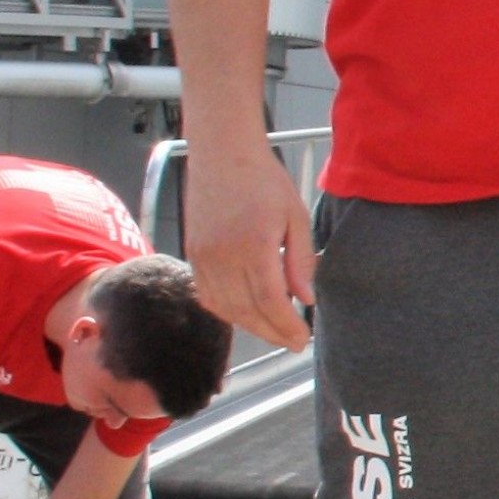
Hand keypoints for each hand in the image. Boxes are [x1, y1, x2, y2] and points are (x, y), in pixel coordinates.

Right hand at [183, 143, 315, 349]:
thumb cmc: (265, 180)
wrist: (222, 155)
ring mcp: (202, 257)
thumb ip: (300, 260)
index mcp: (253, 245)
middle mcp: (222, 256)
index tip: (303, 339)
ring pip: (225, 307)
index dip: (285, 325)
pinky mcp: (192, 254)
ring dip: (251, 326)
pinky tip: (246, 314)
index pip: (269, 300)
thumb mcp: (295, 215)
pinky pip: (208, 295)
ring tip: (275, 331)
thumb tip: (306, 300)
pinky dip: (227, 311)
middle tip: (293, 343)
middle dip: (272, 332)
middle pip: (246, 311)